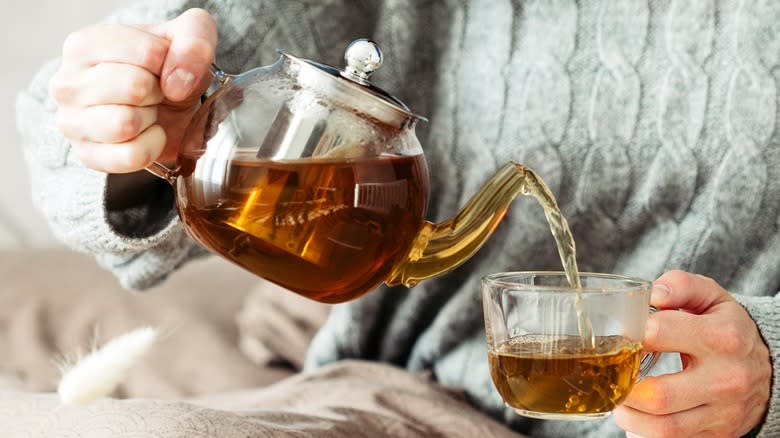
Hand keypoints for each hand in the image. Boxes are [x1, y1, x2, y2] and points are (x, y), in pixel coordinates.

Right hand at [49, 8, 216, 172]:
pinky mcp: (87, 156)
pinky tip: (147, 134)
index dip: (169, 62)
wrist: (170, 107)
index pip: (147, 53)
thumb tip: (177, 82)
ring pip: (126, 124)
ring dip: (151, 119)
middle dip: (158, 92)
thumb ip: (193, 41)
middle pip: (134, 88)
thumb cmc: (169, 67)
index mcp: (83, 45)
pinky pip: (131, 156)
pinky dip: (152, 147)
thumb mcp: (189, 37)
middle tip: (154, 92)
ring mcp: (71, 123)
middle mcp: (66, 83)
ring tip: (147, 110)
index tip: (161, 65)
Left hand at [613, 270, 770, 436]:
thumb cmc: (725, 329)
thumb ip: (681, 286)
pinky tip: (635, 415)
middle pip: (659, 393)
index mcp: (722, 336)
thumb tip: (654, 294)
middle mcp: (726, 377)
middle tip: (612, 374)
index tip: (620, 336)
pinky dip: (645, 430)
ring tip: (618, 398)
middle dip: (625, 386)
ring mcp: (723, 411)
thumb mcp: (710, 298)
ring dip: (629, 414)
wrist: (765, 369)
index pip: (660, 333)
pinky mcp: (717, 433)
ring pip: (663, 426)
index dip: (630, 334)